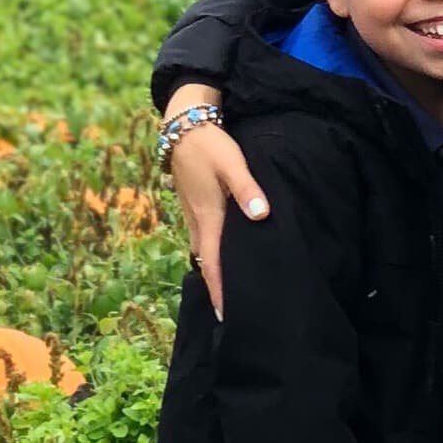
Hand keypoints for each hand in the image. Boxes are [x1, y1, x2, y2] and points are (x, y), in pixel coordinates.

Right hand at [165, 80, 264, 319]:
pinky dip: (212, 257)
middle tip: (233, 315)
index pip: (214, 264)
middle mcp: (198, 224)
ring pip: (204, 254)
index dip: (221, 291)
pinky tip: (223, 260)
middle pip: (207, 265)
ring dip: (214, 274)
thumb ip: (247, 189)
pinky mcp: (195, 209)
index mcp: (208, 219)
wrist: (182, 125)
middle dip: (218, 290)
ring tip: (229, 294)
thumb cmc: (210, 145)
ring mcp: (194, 217)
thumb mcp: (232, 164)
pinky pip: (203, 241)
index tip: (228, 317)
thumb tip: (260, 215)